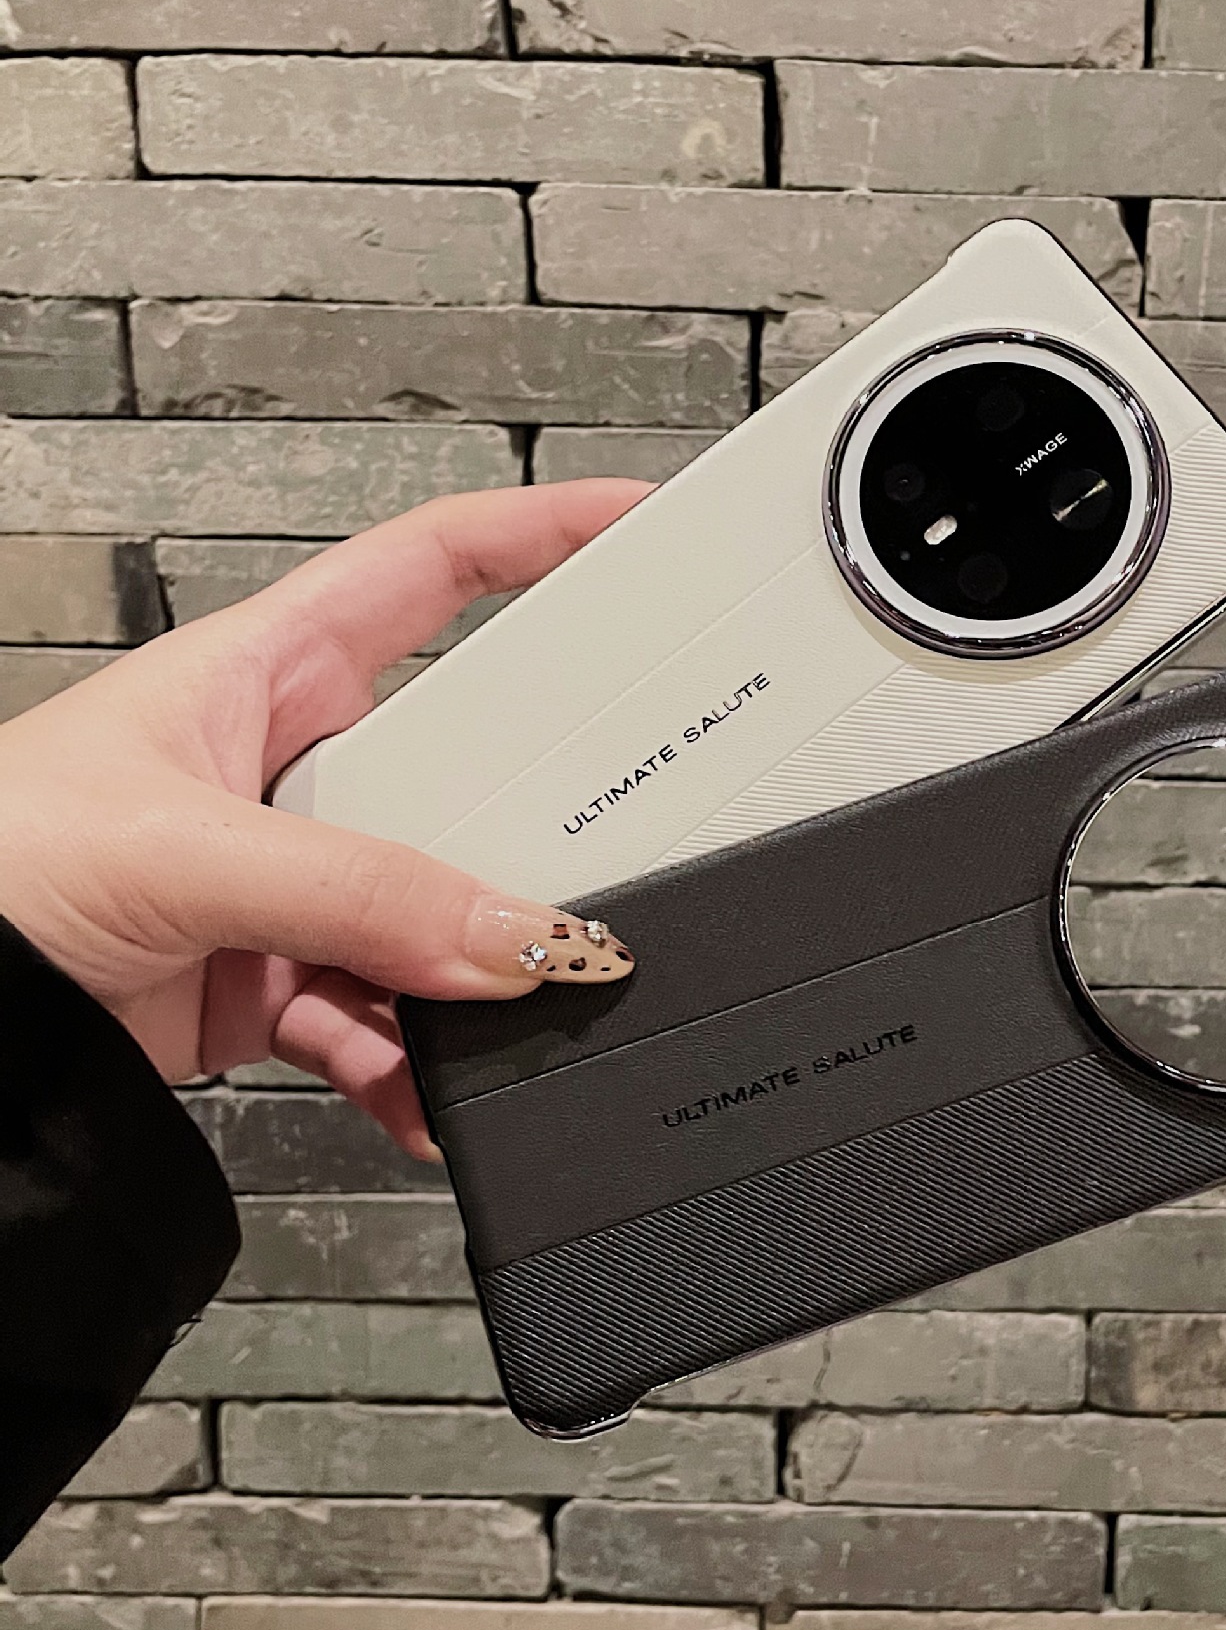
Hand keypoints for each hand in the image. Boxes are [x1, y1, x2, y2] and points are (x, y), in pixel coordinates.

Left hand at [0, 480, 649, 1159]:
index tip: (642, 530)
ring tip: (512, 1015)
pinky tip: (434, 1099)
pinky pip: (387, 1023)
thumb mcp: (178, 849)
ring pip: (439, 913)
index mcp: (268, 668)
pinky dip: (417, 1072)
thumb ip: (359, 894)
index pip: (434, 566)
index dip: (544, 533)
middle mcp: (293, 767)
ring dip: (476, 975)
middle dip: (540, 815)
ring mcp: (293, 883)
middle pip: (468, 766)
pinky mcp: (278, 982)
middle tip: (611, 846)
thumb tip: (512, 938)